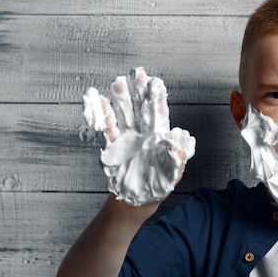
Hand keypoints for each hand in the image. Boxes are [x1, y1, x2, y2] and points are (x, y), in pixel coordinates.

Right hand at [83, 68, 195, 205]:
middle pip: (141, 108)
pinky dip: (101, 114)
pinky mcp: (112, 147)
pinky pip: (106, 128)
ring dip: (121, 98)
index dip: (157, 99)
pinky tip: (97, 98)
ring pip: (123, 114)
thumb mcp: (171, 175)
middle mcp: (143, 134)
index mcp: (159, 138)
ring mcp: (127, 139)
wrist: (134, 203)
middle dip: (139, 90)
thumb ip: (177, 157)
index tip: (156, 83)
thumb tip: (180, 137)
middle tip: (137, 73)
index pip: (159, 114)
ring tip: (118, 81)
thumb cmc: (156, 188)